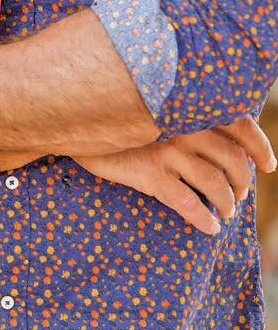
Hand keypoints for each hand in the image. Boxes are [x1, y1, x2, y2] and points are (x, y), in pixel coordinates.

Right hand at [72, 116, 276, 235]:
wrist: (71, 116)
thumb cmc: (113, 110)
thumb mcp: (152, 101)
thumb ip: (181, 110)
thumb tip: (213, 133)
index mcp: (189, 106)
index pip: (241, 124)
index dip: (260, 148)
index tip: (268, 165)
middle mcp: (184, 126)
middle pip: (233, 160)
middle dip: (243, 183)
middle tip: (238, 195)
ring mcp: (167, 150)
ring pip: (216, 185)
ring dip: (228, 204)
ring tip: (225, 213)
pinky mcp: (149, 173)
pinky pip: (188, 203)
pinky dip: (205, 219)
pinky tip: (209, 228)